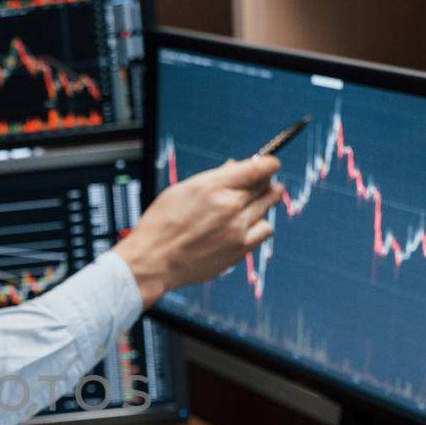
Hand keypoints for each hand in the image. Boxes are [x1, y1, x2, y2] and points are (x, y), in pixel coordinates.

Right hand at [113, 155, 286, 305]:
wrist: (153, 261)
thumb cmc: (161, 224)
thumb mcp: (181, 191)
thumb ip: (213, 178)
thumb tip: (235, 167)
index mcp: (212, 186)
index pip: (257, 168)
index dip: (269, 163)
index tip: (272, 163)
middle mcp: (229, 205)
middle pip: (264, 186)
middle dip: (266, 181)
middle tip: (266, 182)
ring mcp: (237, 228)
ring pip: (266, 207)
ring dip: (265, 202)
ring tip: (257, 203)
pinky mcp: (240, 248)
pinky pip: (264, 230)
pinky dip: (261, 224)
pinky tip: (250, 224)